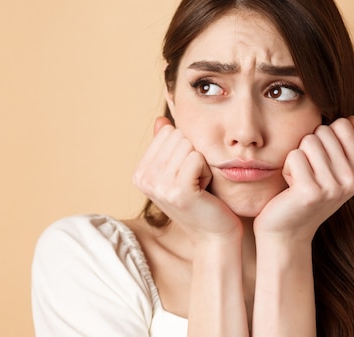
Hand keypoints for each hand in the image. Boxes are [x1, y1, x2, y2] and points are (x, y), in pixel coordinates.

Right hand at [133, 117, 242, 241]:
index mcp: (140, 173)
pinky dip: (207, 171)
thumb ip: (166, 146)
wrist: (213, 234)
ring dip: (202, 163)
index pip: (167, 132)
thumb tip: (160, 120)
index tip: (186, 174)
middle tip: (194, 180)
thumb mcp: (177, 170)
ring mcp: (159, 186)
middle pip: (178, 137)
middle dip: (194, 155)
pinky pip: (197, 158)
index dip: (184, 149)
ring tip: (199, 185)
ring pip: (189, 146)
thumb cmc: (200, 200)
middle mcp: (144, 180)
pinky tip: (204, 189)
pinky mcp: (178, 192)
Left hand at [253, 117, 353, 241]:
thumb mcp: (331, 170)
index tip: (320, 163)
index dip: (323, 138)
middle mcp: (353, 180)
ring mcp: (334, 187)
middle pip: (322, 131)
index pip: (342, 125)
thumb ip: (343, 144)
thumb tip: (349, 119)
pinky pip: (294, 156)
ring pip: (308, 141)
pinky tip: (290, 188)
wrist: (287, 232)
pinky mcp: (311, 192)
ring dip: (296, 158)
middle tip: (307, 174)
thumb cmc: (305, 196)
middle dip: (308, 148)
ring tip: (299, 180)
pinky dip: (287, 169)